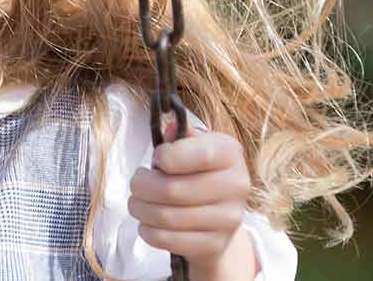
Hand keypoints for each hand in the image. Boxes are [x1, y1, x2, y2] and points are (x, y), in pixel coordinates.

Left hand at [128, 121, 257, 279]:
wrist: (217, 213)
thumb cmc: (195, 170)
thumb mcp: (190, 146)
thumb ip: (179, 137)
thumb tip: (171, 127)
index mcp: (230, 154)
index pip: (199, 155)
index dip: (166, 156)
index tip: (156, 158)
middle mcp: (237, 186)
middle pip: (173, 189)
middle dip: (141, 186)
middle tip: (136, 184)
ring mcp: (229, 219)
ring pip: (166, 216)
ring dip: (140, 208)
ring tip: (137, 202)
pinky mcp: (215, 244)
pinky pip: (167, 240)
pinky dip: (147, 231)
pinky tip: (147, 222)